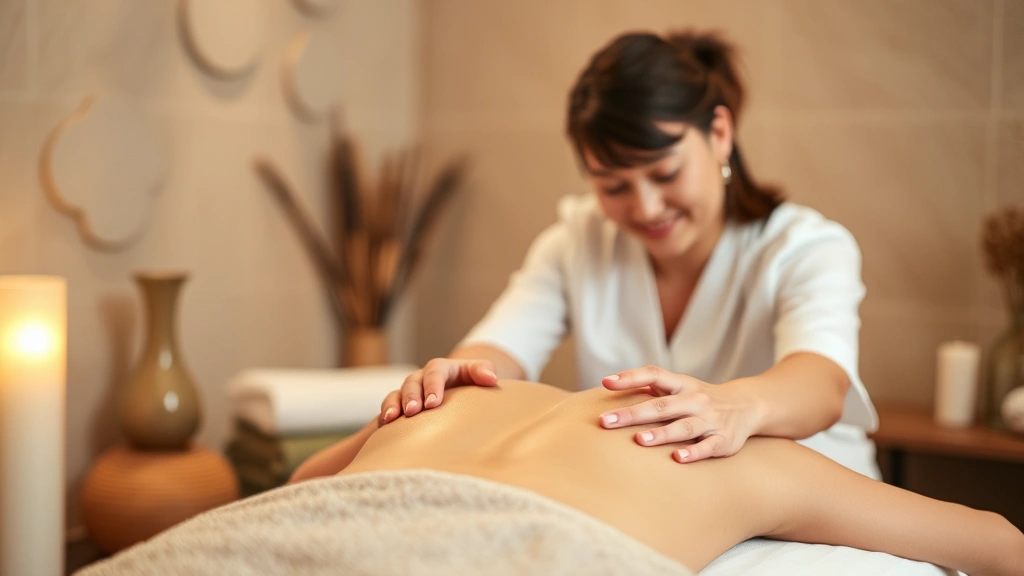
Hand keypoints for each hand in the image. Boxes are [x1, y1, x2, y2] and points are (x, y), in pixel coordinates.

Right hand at [379, 358, 497, 424]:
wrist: (460, 391)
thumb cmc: (471, 384)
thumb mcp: (478, 373)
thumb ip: (483, 371)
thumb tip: (491, 378)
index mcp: (442, 369)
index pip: (435, 372)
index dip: (433, 386)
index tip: (433, 403)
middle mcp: (422, 378)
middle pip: (412, 382)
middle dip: (411, 396)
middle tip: (413, 411)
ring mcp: (410, 392)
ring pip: (396, 394)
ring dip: (393, 406)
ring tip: (391, 419)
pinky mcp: (401, 406)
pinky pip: (389, 407)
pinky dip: (385, 415)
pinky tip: (384, 428)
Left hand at [597, 365, 761, 462]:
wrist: (748, 405)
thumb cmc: (699, 398)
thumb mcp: (679, 386)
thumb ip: (650, 385)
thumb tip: (610, 383)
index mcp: (681, 385)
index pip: (654, 374)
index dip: (630, 377)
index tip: (606, 382)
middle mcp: (694, 400)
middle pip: (661, 405)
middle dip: (633, 413)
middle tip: (606, 421)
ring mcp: (710, 419)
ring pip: (684, 426)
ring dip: (662, 433)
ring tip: (640, 440)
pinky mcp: (723, 440)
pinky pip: (708, 446)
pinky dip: (693, 452)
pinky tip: (677, 458)